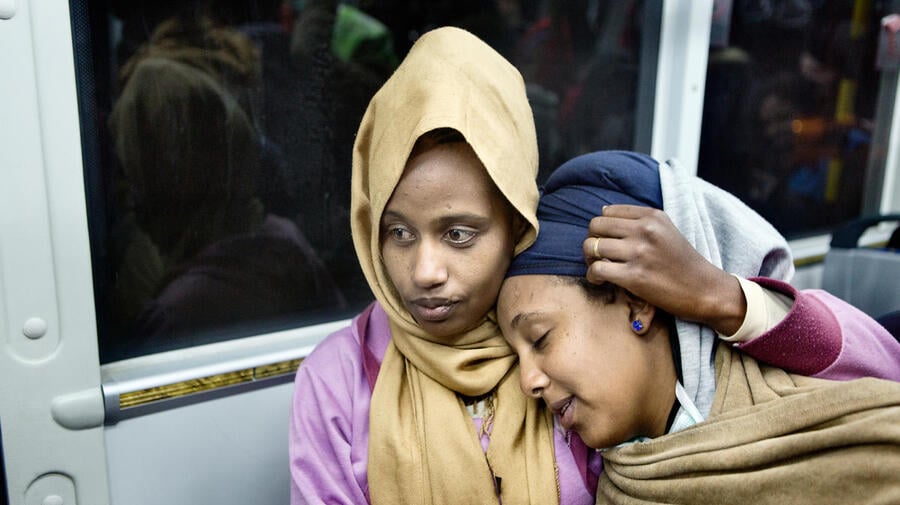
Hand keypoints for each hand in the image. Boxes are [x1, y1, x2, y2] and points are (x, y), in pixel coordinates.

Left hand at [583, 205, 745, 334]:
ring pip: (592, 246)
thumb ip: (639, 220)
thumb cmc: (683, 263)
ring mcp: (639, 252)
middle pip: (595, 226)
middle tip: (598, 256)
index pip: (607, 212)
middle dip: (592, 241)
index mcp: (652, 216)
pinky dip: (593, 275)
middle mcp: (645, 230)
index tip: (607, 242)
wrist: (705, 290)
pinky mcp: (635, 276)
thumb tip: (603, 210)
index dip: (601, 228)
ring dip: (590, 260)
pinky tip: (601, 280)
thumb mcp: (666, 230)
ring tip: (600, 268)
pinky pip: (597, 269)